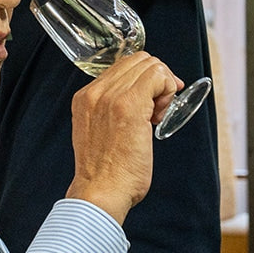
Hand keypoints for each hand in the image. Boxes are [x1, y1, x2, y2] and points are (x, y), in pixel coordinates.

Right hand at [64, 52, 181, 223]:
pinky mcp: (129, 105)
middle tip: (159, 108)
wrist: (100, 192)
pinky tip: (160, 115)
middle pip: (138, 60)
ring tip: (156, 115)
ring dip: (163, 87)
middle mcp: (95, 92)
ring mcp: (111, 96)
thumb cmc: (105, 172)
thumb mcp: (98, 132)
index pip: (123, 66)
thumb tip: (141, 99)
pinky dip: (168, 90)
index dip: (145, 79)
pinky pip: (158, 76)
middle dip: (157, 80)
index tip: (153, 102)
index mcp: (85, 97)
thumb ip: (110, 111)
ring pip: (150, 65)